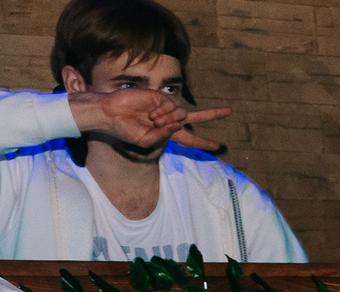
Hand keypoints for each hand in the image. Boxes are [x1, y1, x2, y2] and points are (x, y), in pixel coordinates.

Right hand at [69, 86, 229, 153]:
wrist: (110, 115)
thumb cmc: (125, 131)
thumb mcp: (146, 142)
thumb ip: (163, 137)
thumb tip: (178, 126)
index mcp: (167, 133)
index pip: (189, 139)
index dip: (203, 143)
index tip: (218, 147)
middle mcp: (169, 119)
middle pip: (195, 117)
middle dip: (213, 114)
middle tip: (229, 111)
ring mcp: (165, 107)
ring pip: (183, 114)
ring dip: (170, 121)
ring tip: (154, 122)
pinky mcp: (159, 97)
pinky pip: (173, 107)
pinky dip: (165, 114)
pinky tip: (152, 115)